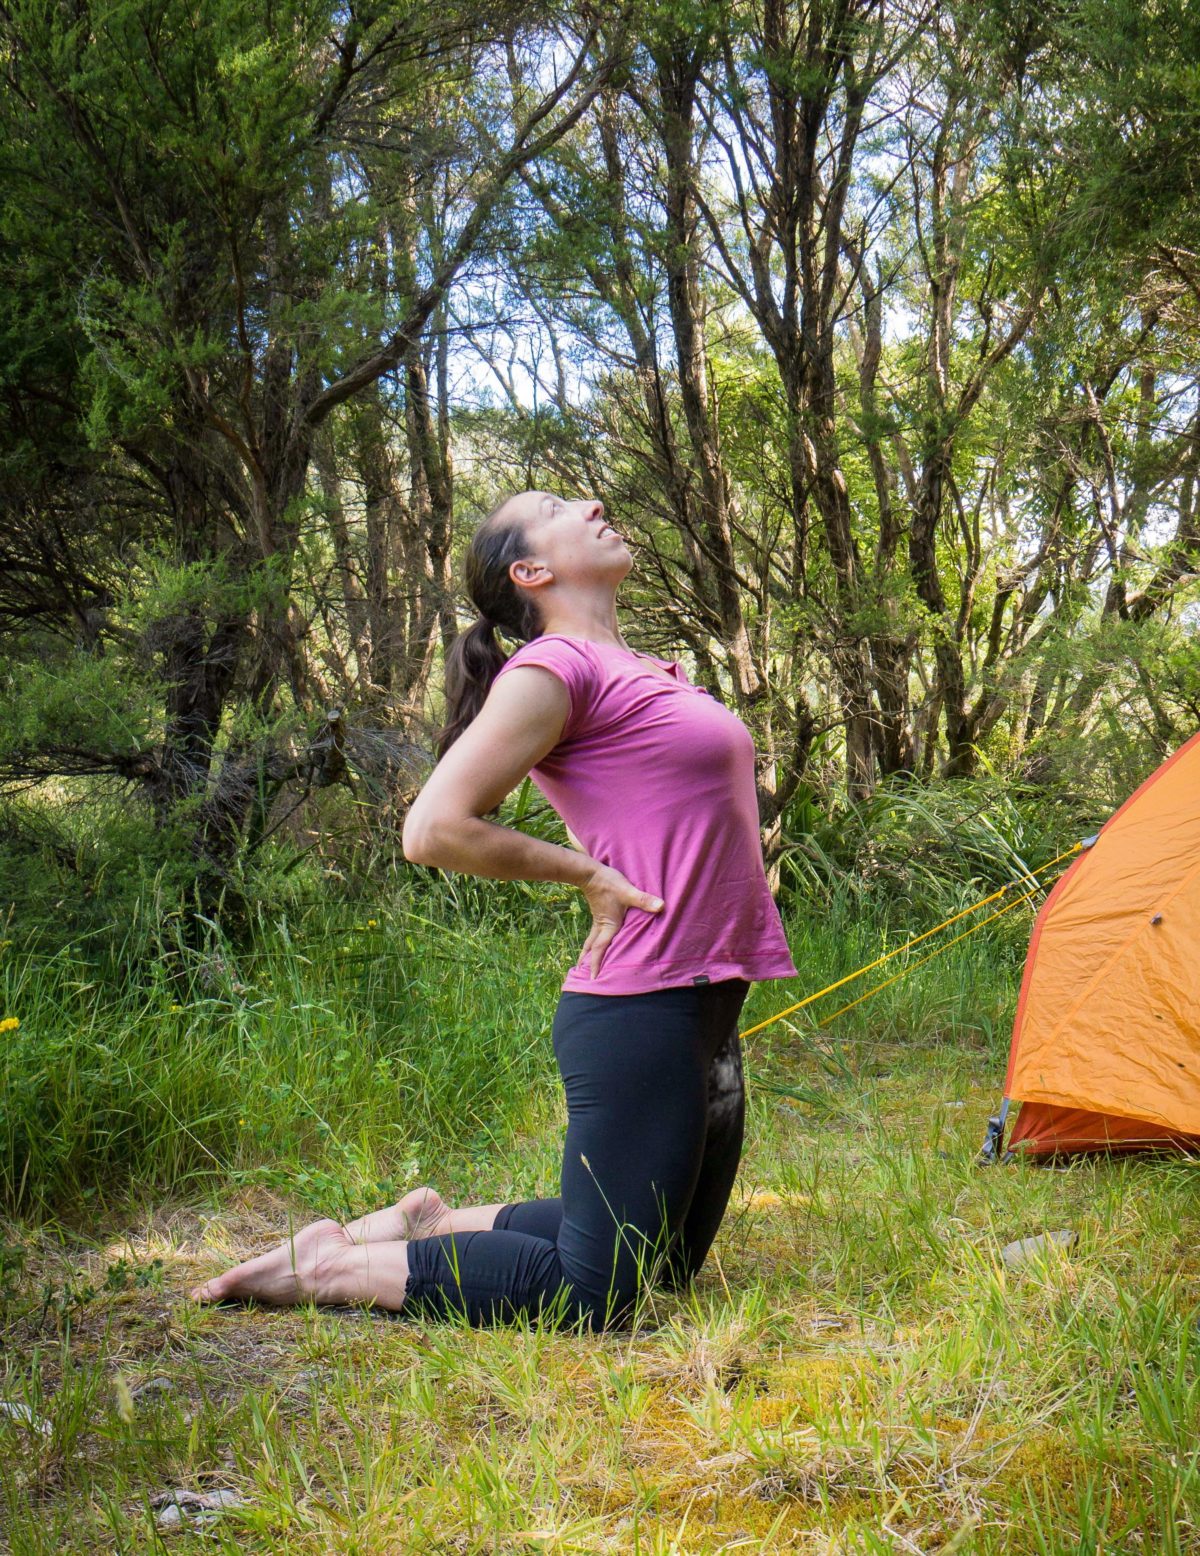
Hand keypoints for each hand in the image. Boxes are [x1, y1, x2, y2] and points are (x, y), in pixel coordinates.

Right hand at [579, 862, 663, 977]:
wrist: (590, 872)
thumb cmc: (609, 883)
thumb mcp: (628, 891)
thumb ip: (644, 900)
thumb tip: (661, 906)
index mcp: (608, 926)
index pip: (600, 949)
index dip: (596, 964)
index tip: (592, 978)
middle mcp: (602, 926)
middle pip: (592, 948)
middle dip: (587, 961)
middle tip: (582, 974)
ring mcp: (599, 920)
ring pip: (591, 940)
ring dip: (588, 951)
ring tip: (584, 961)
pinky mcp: (599, 913)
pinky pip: (595, 932)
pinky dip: (593, 941)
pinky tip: (596, 941)